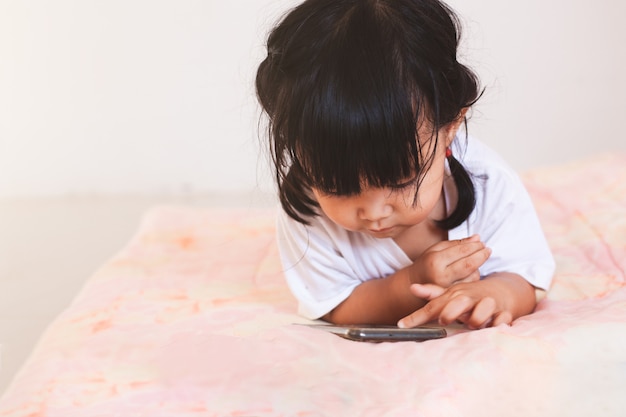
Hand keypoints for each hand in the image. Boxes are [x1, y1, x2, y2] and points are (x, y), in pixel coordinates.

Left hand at [397, 273, 535, 329]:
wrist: (502, 292)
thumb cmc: (470, 297)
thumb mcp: (452, 294)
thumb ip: (433, 294)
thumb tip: (412, 287)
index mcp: (454, 294)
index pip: (432, 307)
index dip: (417, 317)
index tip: (401, 325)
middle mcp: (469, 298)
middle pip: (456, 304)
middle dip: (449, 313)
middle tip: (445, 320)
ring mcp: (487, 304)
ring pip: (478, 316)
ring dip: (475, 321)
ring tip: (475, 323)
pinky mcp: (504, 312)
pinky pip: (499, 322)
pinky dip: (496, 324)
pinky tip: (495, 324)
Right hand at [410, 235, 490, 287]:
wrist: (413, 284)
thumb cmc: (427, 263)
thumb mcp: (436, 249)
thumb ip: (457, 243)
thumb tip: (477, 238)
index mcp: (435, 261)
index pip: (461, 251)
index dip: (474, 245)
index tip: (481, 242)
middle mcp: (442, 276)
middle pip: (469, 264)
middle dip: (481, 255)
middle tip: (487, 249)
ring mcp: (447, 288)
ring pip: (473, 276)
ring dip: (478, 266)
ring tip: (477, 259)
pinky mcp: (452, 297)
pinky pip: (470, 286)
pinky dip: (474, 277)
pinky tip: (472, 271)